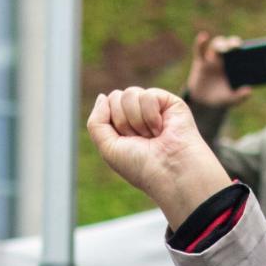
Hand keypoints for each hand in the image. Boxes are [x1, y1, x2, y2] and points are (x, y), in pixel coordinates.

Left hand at [87, 88, 231, 228]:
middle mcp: (137, 115)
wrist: (169, 171)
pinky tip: (162, 129)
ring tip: (152, 136)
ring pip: (130, 94)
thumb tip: (103, 96)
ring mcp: (153, 107)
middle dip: (124, 122)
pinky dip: (151, 116)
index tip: (126, 142)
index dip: (111, 123)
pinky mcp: (169, 102)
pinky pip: (147, 95)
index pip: (106, 105)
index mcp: (122, 126)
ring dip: (137, 121)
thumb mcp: (108, 148)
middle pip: (116, 97)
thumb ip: (96, 122)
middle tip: (140, 140)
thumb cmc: (140, 166)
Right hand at [186, 31, 251, 108]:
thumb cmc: (220, 98)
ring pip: (217, 44)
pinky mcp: (200, 61)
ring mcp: (212, 58)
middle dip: (232, 43)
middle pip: (229, 45)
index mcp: (235, 65)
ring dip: (220, 44)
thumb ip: (239, 97)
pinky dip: (201, 42)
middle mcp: (224, 58)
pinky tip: (203, 37)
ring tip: (223, 49)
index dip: (245, 48)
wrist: (202, 103)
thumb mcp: (230, 100)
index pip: (241, 52)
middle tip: (237, 46)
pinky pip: (200, 49)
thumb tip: (249, 91)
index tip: (249, 48)